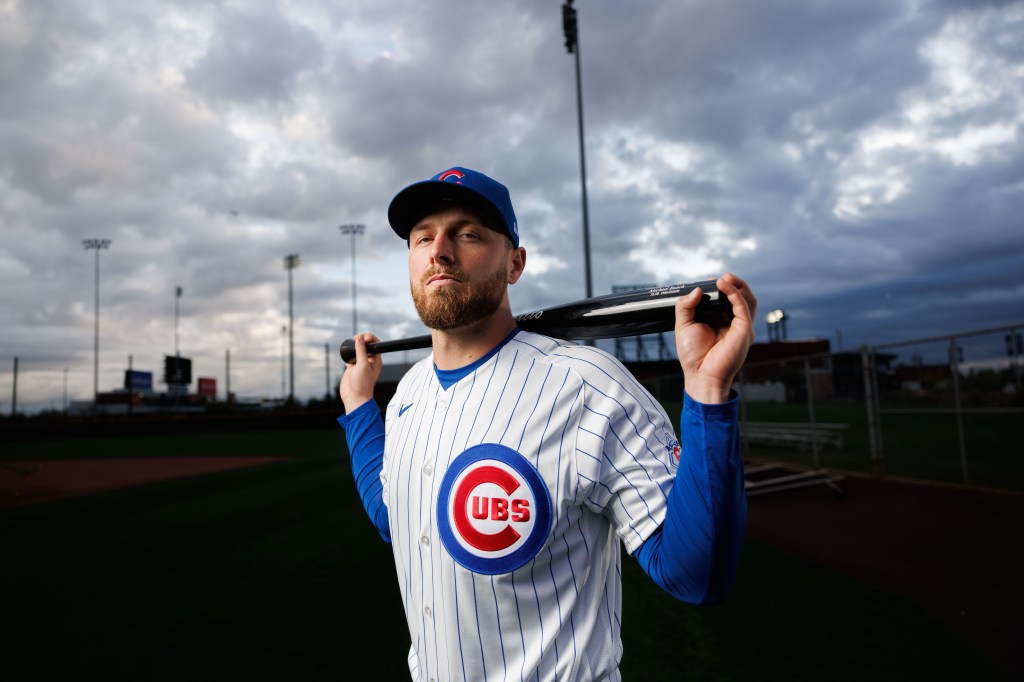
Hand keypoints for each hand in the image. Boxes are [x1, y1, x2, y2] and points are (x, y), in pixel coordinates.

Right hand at [339, 333, 382, 412]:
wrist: (354, 397)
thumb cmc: (362, 384)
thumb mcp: (363, 365)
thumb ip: (361, 351)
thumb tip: (360, 338)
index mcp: (376, 360)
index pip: (376, 344)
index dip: (370, 338)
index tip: (364, 337)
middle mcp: (369, 361)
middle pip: (367, 345)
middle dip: (362, 339)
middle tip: (356, 338)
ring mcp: (360, 364)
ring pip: (358, 350)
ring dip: (355, 345)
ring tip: (352, 343)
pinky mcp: (352, 367)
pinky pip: (351, 356)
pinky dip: (349, 352)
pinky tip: (347, 353)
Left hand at [674, 273, 756, 403]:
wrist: (700, 375)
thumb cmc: (693, 356)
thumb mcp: (684, 326)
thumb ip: (686, 307)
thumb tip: (696, 290)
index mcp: (721, 322)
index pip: (726, 300)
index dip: (720, 288)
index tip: (708, 281)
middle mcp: (734, 323)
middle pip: (741, 297)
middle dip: (733, 284)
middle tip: (718, 278)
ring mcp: (741, 327)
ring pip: (748, 299)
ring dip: (738, 285)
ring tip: (725, 278)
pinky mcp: (745, 330)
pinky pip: (743, 306)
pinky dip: (734, 293)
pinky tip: (724, 286)